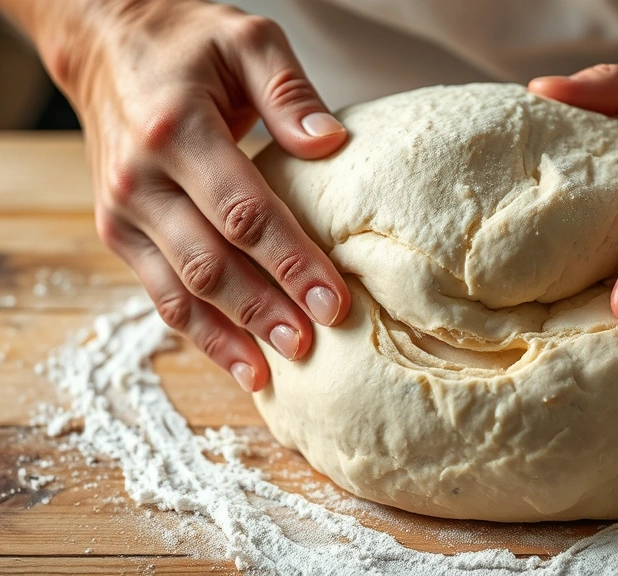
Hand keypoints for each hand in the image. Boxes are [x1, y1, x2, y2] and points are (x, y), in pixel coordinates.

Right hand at [44, 0, 349, 391]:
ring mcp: (124, 212)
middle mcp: (142, 179)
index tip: (333, 299)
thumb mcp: (246, 41)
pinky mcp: (120, 233)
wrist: (106, 44)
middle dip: (266, 310)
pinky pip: (160, 296)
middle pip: (211, 263)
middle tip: (315, 344)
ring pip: (181, 292)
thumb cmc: (187, 44)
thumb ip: (289, 91)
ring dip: (232, 336)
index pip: (243, 211)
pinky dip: (200, 334)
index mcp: (177, 130)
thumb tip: (332, 144)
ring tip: (278, 371)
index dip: (290, 260)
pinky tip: (240, 363)